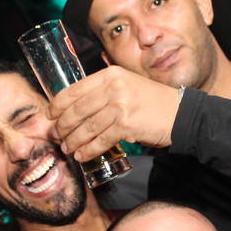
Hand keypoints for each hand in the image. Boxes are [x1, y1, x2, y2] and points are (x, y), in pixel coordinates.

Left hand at [47, 66, 179, 161]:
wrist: (180, 113)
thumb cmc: (152, 102)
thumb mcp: (127, 86)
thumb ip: (103, 92)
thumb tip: (75, 108)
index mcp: (110, 75)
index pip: (74, 90)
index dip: (57, 105)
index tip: (50, 115)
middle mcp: (113, 87)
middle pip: (77, 110)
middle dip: (63, 126)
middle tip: (58, 136)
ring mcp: (120, 106)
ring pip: (86, 127)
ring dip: (74, 141)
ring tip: (68, 149)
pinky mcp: (126, 124)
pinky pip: (100, 140)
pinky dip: (89, 150)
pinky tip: (83, 155)